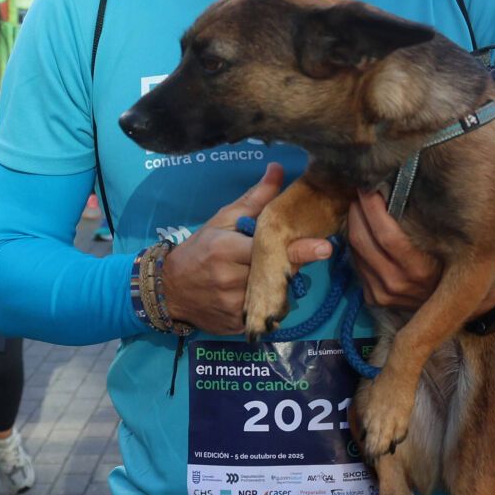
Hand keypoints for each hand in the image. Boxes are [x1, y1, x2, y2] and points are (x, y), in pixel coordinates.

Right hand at [160, 164, 331, 336]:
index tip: (324, 247)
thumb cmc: (200, 249)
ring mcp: (233, 306)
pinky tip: (259, 294)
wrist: (170, 289)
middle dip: (290, 264)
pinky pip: (265, 315)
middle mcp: (230, 279)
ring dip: (280, 284)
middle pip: (276, 273)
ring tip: (268, 274)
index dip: (296, 249)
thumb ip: (255, 199)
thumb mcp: (223, 219)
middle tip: (300, 255)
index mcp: (227, 249)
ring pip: (274, 296)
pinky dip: (269, 303)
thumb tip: (278, 169)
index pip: (268, 249)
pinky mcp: (236, 325)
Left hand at [345, 191, 494, 317]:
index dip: (375, 208)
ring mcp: (386, 295)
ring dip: (352, 223)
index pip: (388, 238)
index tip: (373, 185)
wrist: (467, 304)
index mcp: (424, 271)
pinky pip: (355, 265)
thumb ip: (488, 210)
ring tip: (360, 200)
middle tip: (361, 188)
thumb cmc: (475, 263)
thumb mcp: (485, 240)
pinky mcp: (375, 299)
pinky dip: (354, 242)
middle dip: (358, 211)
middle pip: (364, 242)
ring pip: (356, 251)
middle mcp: (402, 286)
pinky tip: (362, 223)